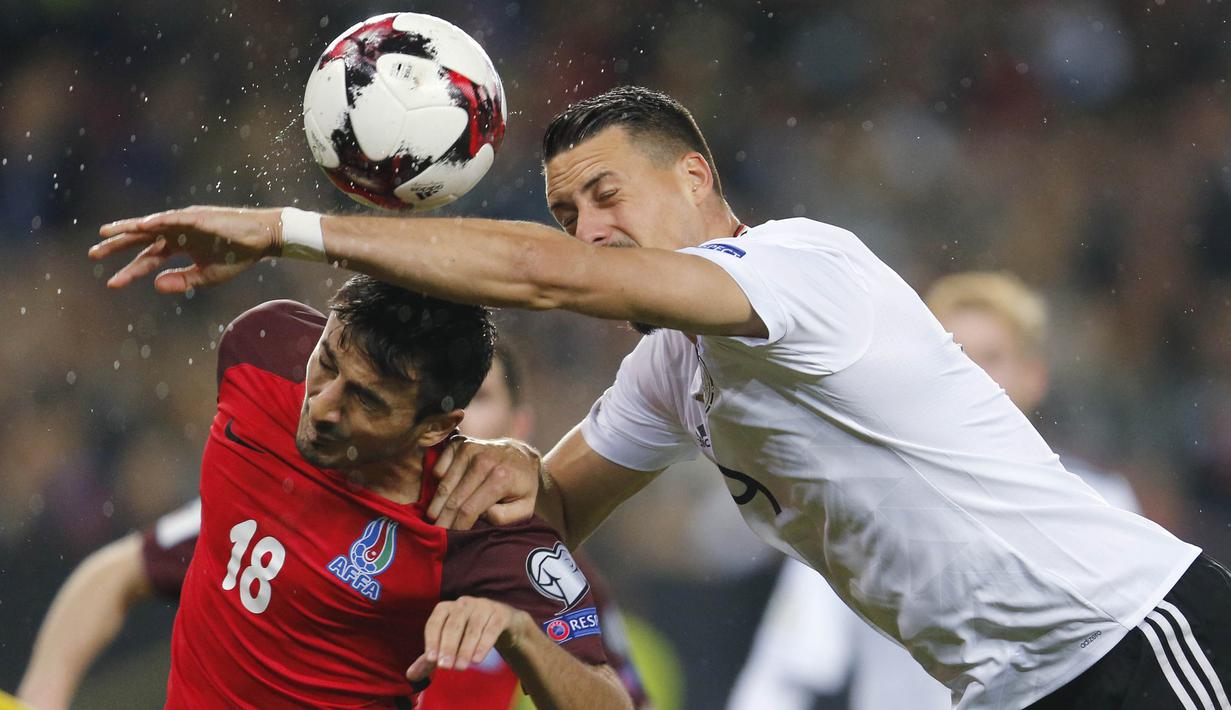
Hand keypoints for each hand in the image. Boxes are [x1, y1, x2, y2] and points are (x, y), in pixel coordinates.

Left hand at [91, 206, 283, 292]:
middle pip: (141, 238)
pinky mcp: (197, 216)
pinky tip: (141, 226)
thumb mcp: (208, 276)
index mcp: (180, 246)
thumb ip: (182, 281)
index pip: (149, 257)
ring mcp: (185, 222)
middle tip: (93, 254)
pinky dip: (156, 221)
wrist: (262, 239)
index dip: (131, 271)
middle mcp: (177, 231)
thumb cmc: (237, 256)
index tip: (112, 284)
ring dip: (129, 228)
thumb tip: (155, 285)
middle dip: (117, 245)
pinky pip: (172, 219)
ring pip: (151, 224)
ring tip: (106, 233)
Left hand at [406, 597, 532, 682]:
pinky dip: (483, 645)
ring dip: (465, 649)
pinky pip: (491, 629)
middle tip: (445, 667)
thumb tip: (410, 675)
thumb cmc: (467, 634)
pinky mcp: (500, 614)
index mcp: (446, 608)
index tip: (431, 659)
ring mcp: (483, 606)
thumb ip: (430, 659)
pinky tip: (477, 660)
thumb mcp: (448, 644)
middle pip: (453, 625)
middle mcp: (463, 603)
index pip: (435, 623)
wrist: (501, 625)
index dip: (432, 641)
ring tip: (460, 667)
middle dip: (448, 647)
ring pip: (473, 628)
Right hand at [428, 437, 540, 529]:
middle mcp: (484, 461)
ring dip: (436, 502)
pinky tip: (441, 491)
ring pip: (444, 483)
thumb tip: (481, 514)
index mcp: (500, 478)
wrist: (523, 455)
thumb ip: (504, 517)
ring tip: (432, 517)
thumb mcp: (524, 508)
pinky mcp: (461, 443)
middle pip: (454, 498)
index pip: (469, 509)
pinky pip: (440, 465)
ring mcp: (471, 449)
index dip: (456, 526)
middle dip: (442, 519)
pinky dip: (437, 479)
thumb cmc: (522, 486)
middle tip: (434, 532)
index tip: (449, 537)